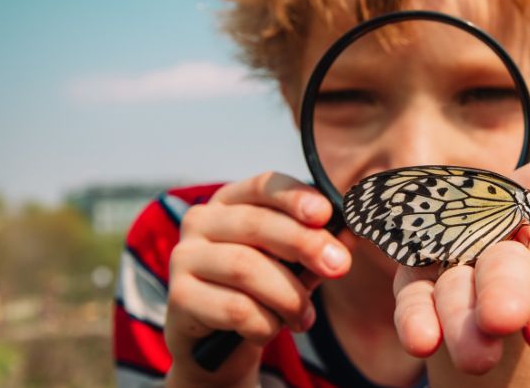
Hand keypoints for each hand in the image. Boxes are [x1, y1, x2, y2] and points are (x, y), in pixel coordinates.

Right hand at [164, 172, 352, 386]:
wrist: (218, 344)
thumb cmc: (260, 291)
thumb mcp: (293, 264)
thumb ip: (317, 246)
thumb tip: (350, 235)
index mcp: (231, 200)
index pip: (264, 185)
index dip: (295, 196)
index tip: (326, 214)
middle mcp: (202, 220)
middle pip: (258, 224)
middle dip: (306, 244)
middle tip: (339, 266)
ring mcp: (185, 256)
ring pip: (247, 268)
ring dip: (288, 296)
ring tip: (304, 317)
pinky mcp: (179, 296)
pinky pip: (235, 308)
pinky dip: (265, 323)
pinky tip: (272, 329)